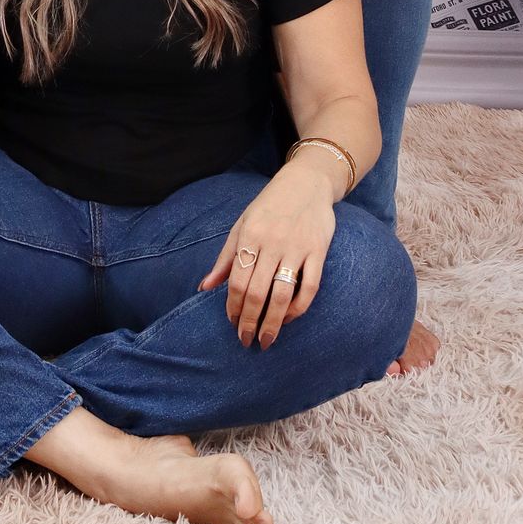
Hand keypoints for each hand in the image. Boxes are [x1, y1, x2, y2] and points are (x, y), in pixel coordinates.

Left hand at [200, 160, 337, 348]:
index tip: (233, 324)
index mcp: (250, 236)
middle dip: (250, 322)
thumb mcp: (241, 225)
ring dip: (273, 323)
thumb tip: (204, 287)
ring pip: (283, 295)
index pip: (238, 281)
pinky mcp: (318, 251)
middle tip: (246, 340)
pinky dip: (299, 308)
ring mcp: (297, 248)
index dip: (234, 307)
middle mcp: (273, 243)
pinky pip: (310, 287)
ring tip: (266, 340)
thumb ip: (225, 258)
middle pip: (258, 292)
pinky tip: (289, 319)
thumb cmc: (269, 207)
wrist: (306, 183)